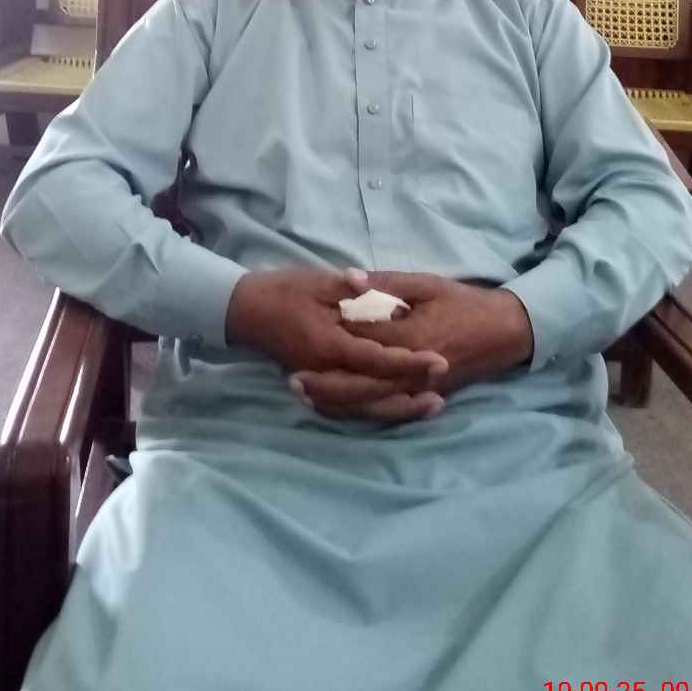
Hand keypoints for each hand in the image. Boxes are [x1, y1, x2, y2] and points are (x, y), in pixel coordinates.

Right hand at [225, 267, 448, 418]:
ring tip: (434, 406)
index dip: (409, 362)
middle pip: (374, 393)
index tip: (440, 360)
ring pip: (364, 407)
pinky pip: (352, 407)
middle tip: (445, 387)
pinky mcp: (319, 385)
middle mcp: (325, 371)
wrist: (246, 311)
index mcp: (327, 344)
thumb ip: (343, 284)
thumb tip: (367, 281)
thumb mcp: (314, 281)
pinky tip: (401, 407)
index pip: (375, 360)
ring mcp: (321, 383)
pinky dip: (378, 409)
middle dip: (411, 390)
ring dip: (399, 408)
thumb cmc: (282, 292)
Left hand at [293, 270, 533, 416]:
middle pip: (360, 384)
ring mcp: (419, 388)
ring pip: (370, 402)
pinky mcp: (424, 397)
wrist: (504, 331)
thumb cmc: (463, 302)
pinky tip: (338, 408)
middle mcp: (411, 369)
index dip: (330, 342)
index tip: (299, 338)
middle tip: (291, 379)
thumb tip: (349, 280)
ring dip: (337, 402)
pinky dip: (360, 411)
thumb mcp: (426, 283)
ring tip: (305, 397)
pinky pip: (387, 410)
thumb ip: (387, 283)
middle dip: (325, 385)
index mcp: (410, 336)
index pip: (362, 342)